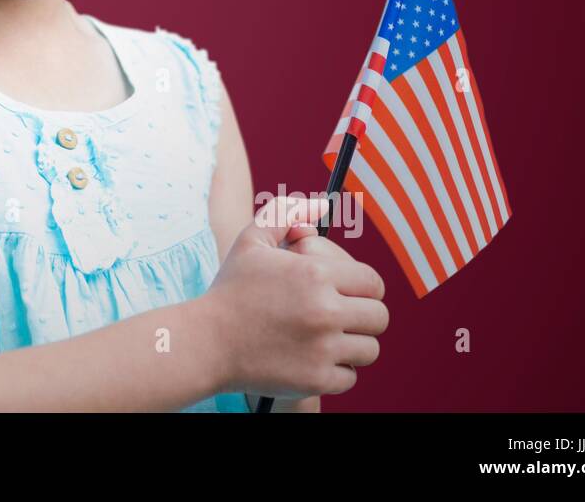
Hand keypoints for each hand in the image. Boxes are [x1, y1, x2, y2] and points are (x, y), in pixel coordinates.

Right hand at [200, 196, 388, 399]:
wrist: (206, 342)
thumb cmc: (231, 290)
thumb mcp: (252, 241)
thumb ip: (286, 214)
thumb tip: (320, 206)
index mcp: (315, 274)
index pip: (373, 282)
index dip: (363, 286)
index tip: (347, 292)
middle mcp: (324, 311)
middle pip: (378, 317)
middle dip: (363, 315)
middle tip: (339, 316)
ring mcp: (322, 348)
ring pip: (369, 349)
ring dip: (353, 344)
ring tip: (327, 338)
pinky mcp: (316, 379)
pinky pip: (350, 376)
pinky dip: (337, 370)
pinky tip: (313, 358)